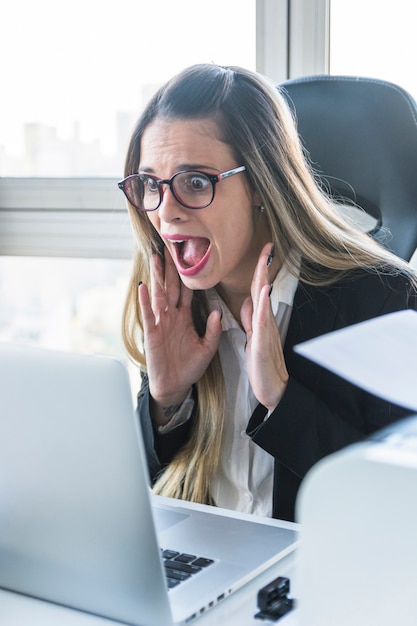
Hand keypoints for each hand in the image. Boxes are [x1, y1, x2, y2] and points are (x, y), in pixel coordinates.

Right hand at [139, 248, 221, 424]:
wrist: (175, 385)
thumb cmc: (189, 367)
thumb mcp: (207, 348)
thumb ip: (213, 330)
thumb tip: (217, 312)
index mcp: (185, 317)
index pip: (187, 290)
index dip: (188, 274)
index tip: (189, 256)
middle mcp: (172, 316)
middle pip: (171, 286)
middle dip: (170, 267)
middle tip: (170, 246)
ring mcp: (161, 322)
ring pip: (159, 294)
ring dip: (156, 276)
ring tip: (155, 258)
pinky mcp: (152, 332)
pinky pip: (148, 313)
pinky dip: (145, 300)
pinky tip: (143, 286)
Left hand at [240, 243, 288, 410]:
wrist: (273, 388)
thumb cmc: (262, 364)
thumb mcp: (253, 337)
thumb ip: (252, 319)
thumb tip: (250, 300)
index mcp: (260, 319)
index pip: (258, 289)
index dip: (259, 270)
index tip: (262, 251)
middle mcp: (265, 321)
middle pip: (263, 288)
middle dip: (263, 266)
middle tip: (267, 245)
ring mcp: (265, 330)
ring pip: (264, 300)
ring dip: (263, 279)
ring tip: (264, 260)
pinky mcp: (262, 342)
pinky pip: (262, 321)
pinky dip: (262, 306)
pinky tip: (264, 293)